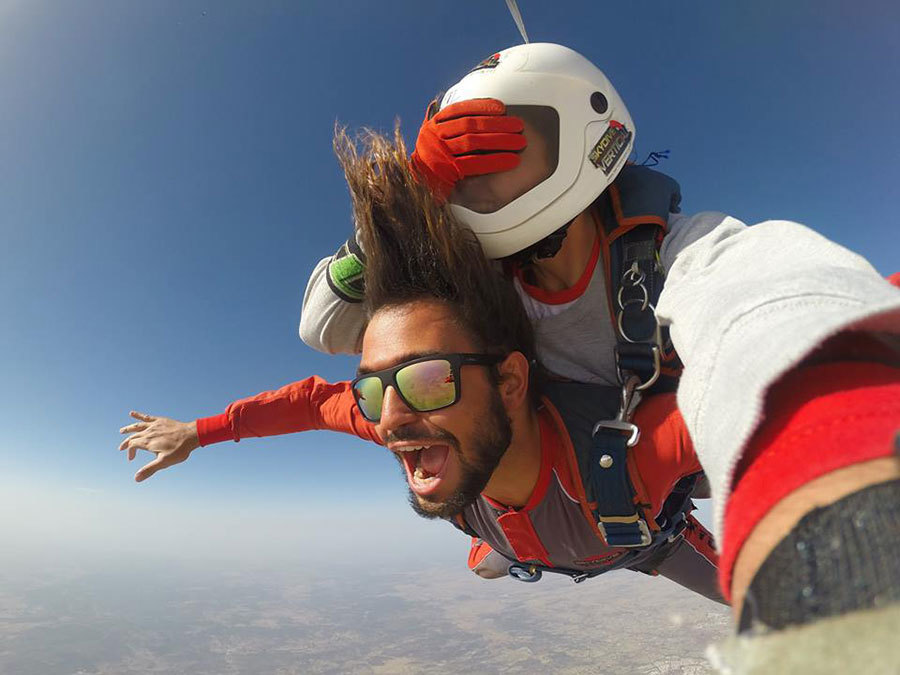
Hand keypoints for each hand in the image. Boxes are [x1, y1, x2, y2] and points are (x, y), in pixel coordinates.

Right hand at [118, 411, 199, 481]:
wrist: (191, 435)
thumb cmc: (179, 450)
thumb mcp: (164, 462)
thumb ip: (149, 469)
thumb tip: (136, 479)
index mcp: (148, 442)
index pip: (132, 445)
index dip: (129, 452)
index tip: (131, 459)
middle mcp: (149, 432)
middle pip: (133, 436)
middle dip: (127, 443)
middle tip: (121, 448)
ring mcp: (154, 425)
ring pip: (137, 426)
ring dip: (129, 429)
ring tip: (122, 431)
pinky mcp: (160, 420)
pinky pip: (146, 417)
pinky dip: (138, 415)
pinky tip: (132, 413)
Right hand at [410, 98, 525, 199]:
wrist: (418, 188)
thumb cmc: (432, 162)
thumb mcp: (434, 139)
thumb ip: (446, 125)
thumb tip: (460, 109)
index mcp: (433, 125)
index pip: (460, 109)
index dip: (482, 107)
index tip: (502, 108)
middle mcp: (434, 136)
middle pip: (471, 124)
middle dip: (498, 124)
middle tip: (518, 125)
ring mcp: (439, 153)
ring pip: (474, 142)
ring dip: (500, 140)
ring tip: (520, 142)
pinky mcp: (446, 171)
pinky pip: (475, 163)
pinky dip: (495, 161)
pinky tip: (511, 161)